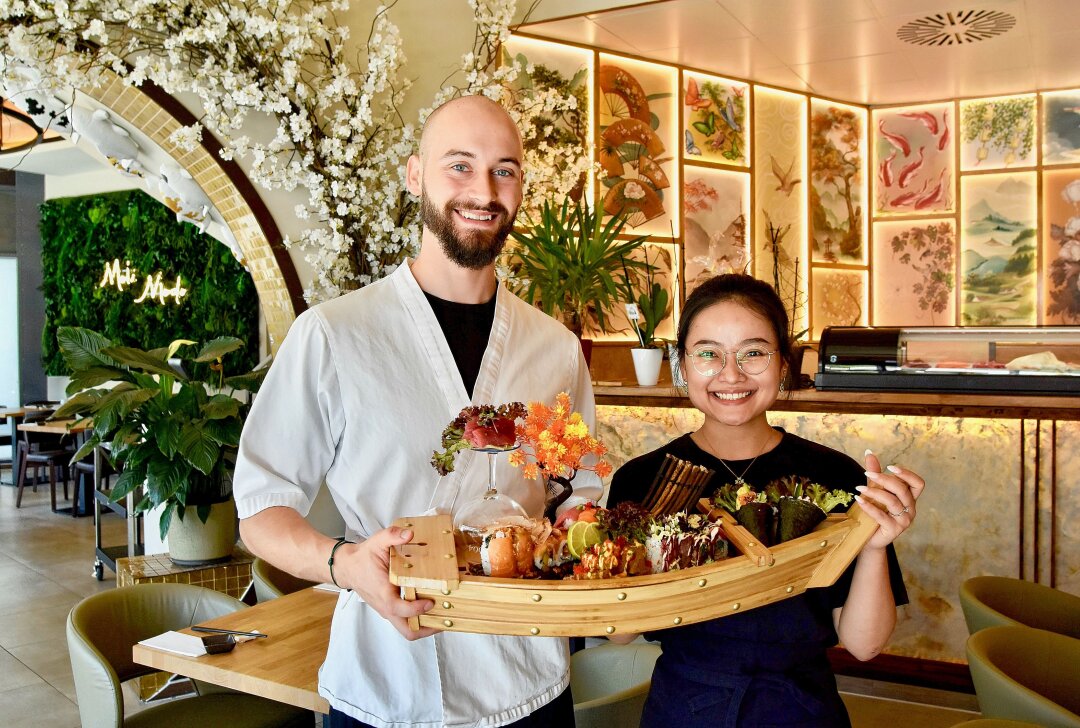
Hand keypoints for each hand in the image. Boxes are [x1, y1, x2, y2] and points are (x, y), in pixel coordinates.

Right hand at [333, 526, 439, 640]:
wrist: (348, 567)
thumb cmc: (363, 557)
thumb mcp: (377, 541)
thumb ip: (392, 536)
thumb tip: (409, 534)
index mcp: (383, 592)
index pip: (399, 609)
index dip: (416, 609)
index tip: (431, 602)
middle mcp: (386, 606)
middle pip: (407, 631)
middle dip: (428, 629)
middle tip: (445, 618)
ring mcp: (388, 610)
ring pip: (408, 629)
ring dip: (426, 625)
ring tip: (444, 614)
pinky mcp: (390, 610)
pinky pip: (406, 621)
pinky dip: (420, 619)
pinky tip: (432, 606)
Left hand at [854, 450, 925, 550]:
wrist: (869, 538)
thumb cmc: (875, 512)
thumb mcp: (875, 491)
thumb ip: (874, 474)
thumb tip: (869, 452)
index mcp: (909, 498)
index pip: (918, 483)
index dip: (907, 474)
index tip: (889, 467)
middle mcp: (910, 509)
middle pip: (903, 490)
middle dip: (885, 479)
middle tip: (867, 474)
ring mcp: (904, 521)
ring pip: (893, 502)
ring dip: (874, 492)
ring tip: (859, 489)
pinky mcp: (893, 530)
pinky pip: (882, 516)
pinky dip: (869, 507)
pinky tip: (859, 500)